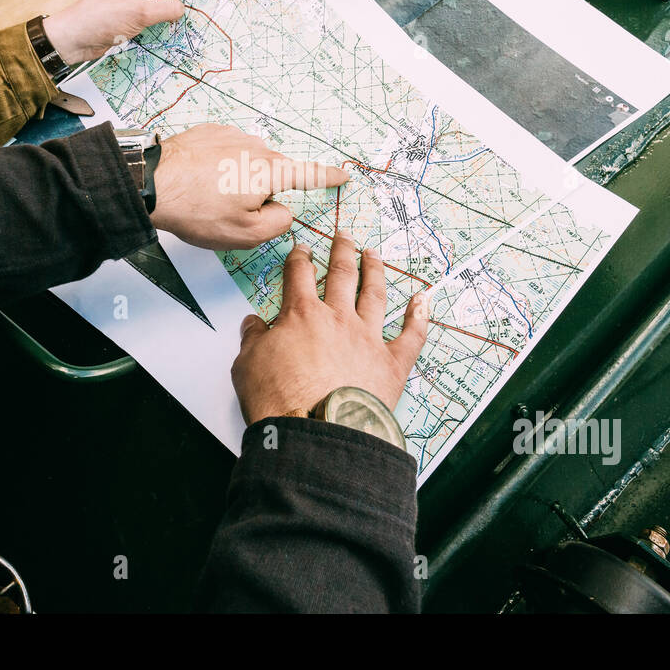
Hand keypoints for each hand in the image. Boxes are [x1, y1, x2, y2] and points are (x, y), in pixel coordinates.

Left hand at [42, 0, 184, 63]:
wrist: (73, 39)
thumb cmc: (100, 17)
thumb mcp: (138, 11)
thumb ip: (165, 8)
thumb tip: (184, 8)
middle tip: (207, 11)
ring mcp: (137, 6)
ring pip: (164, 8)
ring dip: (176, 17)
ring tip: (197, 27)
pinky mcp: (133, 23)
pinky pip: (155, 23)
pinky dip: (166, 29)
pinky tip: (179, 38)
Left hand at [150, 123, 347, 249]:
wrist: (152, 181)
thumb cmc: (198, 210)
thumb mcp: (245, 234)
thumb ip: (277, 224)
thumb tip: (282, 210)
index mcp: (271, 171)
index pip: (309, 175)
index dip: (328, 177)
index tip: (343, 175)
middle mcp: (257, 147)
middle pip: (272, 174)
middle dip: (260, 194)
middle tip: (230, 213)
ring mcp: (232, 134)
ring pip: (247, 164)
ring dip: (236, 180)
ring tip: (208, 197)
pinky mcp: (209, 131)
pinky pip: (225, 153)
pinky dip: (218, 167)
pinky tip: (199, 181)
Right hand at [231, 231, 428, 423]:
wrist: (315, 434)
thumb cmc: (279, 401)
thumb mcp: (247, 365)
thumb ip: (252, 339)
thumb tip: (253, 323)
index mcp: (302, 315)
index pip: (300, 274)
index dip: (300, 258)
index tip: (302, 249)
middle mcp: (338, 319)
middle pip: (342, 274)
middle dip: (341, 251)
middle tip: (344, 235)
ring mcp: (369, 339)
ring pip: (375, 294)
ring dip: (375, 271)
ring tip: (374, 254)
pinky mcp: (392, 364)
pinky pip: (411, 335)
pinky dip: (419, 316)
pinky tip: (423, 301)